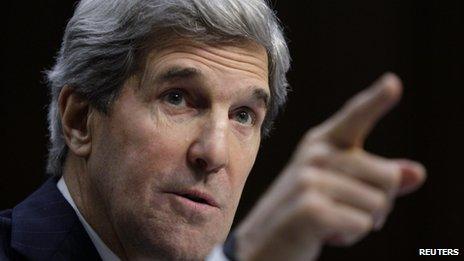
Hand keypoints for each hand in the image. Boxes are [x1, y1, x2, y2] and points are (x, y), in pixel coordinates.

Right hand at [234, 73, 425, 260]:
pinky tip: (325, 234)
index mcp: (319, 144)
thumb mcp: (339, 191)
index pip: (354, 118)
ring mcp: (310, 180)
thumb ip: (376, 179)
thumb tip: (417, 173)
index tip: (394, 83)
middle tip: (346, 211)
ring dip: (362, 223)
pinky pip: (362, 224)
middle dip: (379, 204)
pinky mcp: (312, 209)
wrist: (261, 247)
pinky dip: (351, 236)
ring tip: (331, 223)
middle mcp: (315, 156)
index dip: (376, 100)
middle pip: (388, 176)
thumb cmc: (303, 215)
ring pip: (378, 204)